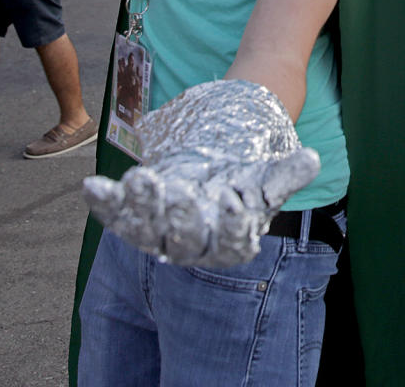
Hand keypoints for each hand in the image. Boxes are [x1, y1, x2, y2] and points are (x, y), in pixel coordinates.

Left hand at [83, 80, 320, 267]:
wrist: (214, 162)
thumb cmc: (246, 173)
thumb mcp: (267, 172)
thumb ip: (287, 171)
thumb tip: (313, 159)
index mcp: (229, 241)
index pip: (232, 242)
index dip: (232, 224)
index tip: (232, 200)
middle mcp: (192, 245)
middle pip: (184, 241)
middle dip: (180, 218)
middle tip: (179, 192)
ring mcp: (158, 232)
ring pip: (146, 230)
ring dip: (141, 206)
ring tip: (141, 177)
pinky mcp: (132, 215)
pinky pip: (114, 216)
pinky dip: (104, 203)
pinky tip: (92, 186)